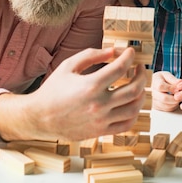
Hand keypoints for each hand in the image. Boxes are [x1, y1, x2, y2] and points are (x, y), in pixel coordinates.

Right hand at [0, 46, 145, 141]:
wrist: (39, 118)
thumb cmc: (53, 89)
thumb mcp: (68, 65)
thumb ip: (91, 55)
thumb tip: (113, 51)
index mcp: (91, 85)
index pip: (121, 67)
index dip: (130, 57)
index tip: (131, 52)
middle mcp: (99, 104)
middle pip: (134, 89)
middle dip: (142, 75)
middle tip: (140, 68)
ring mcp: (101, 120)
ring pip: (134, 107)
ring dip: (142, 93)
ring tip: (138, 84)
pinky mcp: (100, 131)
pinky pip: (127, 124)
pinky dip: (134, 113)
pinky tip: (131, 102)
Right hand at [150, 71, 181, 111]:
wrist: (159, 83)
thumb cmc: (164, 78)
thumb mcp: (168, 75)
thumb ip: (173, 79)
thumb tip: (180, 82)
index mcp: (155, 81)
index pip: (161, 86)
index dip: (171, 88)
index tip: (178, 88)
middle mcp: (153, 91)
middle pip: (163, 98)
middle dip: (175, 98)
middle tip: (181, 96)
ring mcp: (154, 99)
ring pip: (166, 105)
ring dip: (175, 103)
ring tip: (179, 98)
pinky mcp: (157, 106)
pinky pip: (166, 109)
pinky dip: (173, 106)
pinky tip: (175, 101)